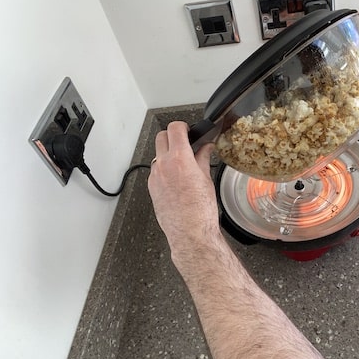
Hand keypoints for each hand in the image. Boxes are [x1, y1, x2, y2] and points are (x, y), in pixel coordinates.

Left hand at [147, 121, 220, 265]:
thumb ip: (203, 159)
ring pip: (158, 154)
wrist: (190, 232)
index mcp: (179, 159)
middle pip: (161, 137)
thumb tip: (205, 148)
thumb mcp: (206, 179)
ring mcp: (155, 177)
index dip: (183, 126)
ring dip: (168, 153)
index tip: (189, 130)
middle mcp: (163, 165)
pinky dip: (165, 169)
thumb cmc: (200, 211)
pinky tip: (177, 179)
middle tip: (185, 143)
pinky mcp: (152, 188)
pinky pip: (156, 171)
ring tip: (183, 164)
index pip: (175, 129)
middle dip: (173, 136)